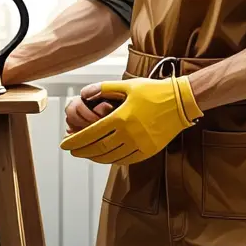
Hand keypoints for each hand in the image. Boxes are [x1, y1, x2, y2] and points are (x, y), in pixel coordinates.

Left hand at [59, 76, 202, 165]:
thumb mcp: (128, 86)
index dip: (76, 140)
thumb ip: (105, 89)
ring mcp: (140, 144)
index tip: (65, 144)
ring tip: (86, 154)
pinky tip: (106, 157)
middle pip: (99, 148)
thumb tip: (86, 93)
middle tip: (72, 151)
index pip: (91, 134)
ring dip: (95, 157)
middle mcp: (129, 134)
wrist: (181, 102)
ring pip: (111, 157)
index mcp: (121, 118)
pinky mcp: (149, 151)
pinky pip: (126, 160)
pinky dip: (112, 160)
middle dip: (82, 151)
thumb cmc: (154, 91)